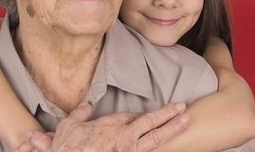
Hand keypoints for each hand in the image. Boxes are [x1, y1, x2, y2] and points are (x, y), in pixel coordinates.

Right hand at [15, 101, 189, 151]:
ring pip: (156, 138)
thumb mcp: (69, 125)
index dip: (145, 115)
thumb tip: (86, 106)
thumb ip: (80, 113)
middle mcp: (124, 137)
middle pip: (151, 122)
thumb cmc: (69, 148)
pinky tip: (172, 145)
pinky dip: (162, 147)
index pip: (134, 116)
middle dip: (168, 114)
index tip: (155, 113)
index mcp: (111, 125)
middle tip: (182, 107)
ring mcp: (130, 151)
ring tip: (185, 120)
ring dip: (172, 128)